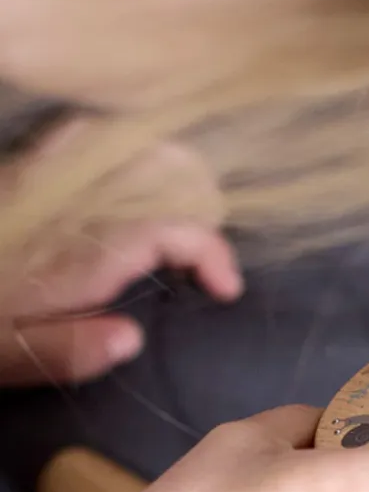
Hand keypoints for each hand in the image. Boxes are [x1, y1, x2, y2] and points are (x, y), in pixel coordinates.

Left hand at [0, 123, 241, 386]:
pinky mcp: (29, 171)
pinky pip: (87, 136)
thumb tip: (131, 337)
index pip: (170, 226)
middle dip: (203, 208)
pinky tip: (132, 177)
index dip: (211, 251)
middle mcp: (67, 205)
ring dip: (174, 175)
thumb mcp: (3, 356)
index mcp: (72, 253)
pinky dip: (126, 150)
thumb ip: (69, 350)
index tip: (224, 288)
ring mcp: (48, 179)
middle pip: (163, 172)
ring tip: (182, 217)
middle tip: (205, 256)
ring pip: (132, 146)